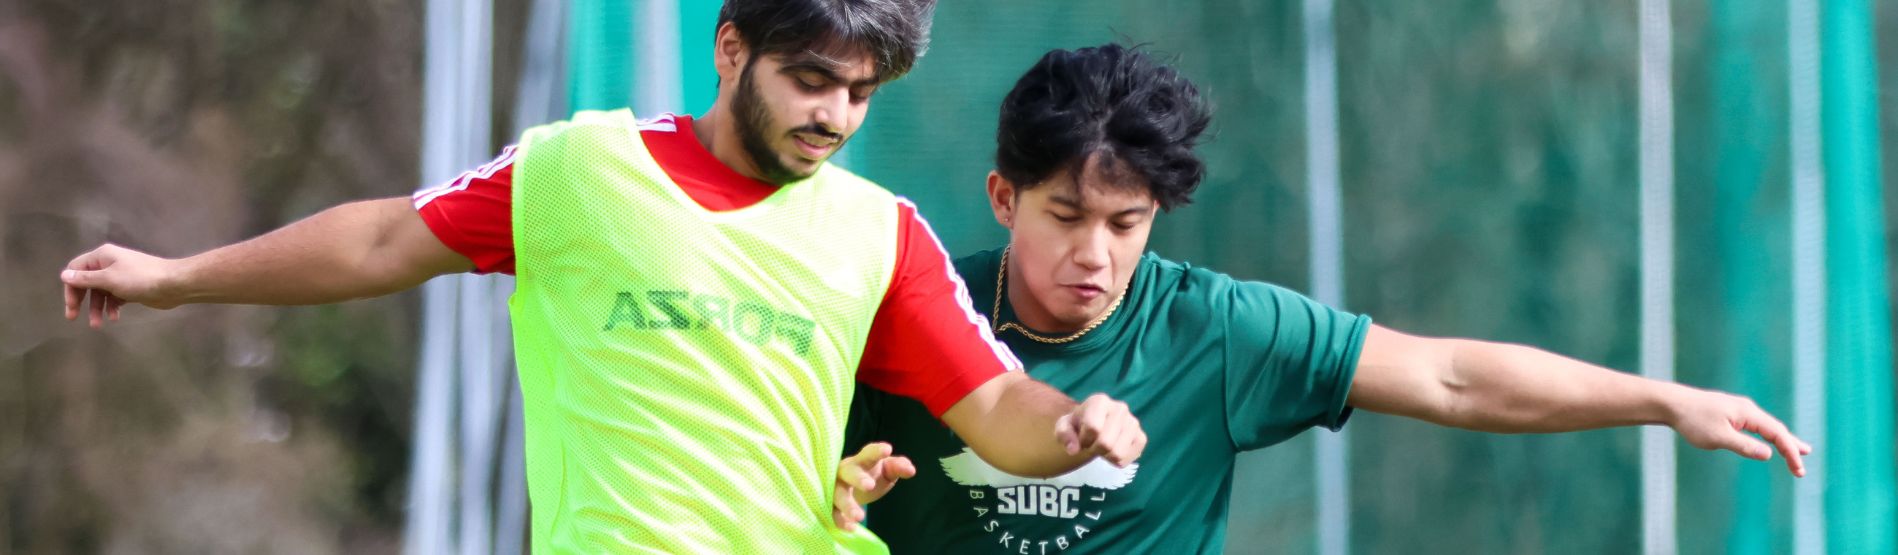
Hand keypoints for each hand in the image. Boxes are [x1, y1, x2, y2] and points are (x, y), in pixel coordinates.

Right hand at [61, 243, 183, 326]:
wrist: (173, 284)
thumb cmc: (139, 279)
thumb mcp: (108, 279)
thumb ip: (86, 279)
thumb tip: (64, 275)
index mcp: (102, 256)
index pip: (76, 269)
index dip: (70, 286)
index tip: (70, 304)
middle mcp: (110, 264)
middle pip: (87, 282)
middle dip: (81, 300)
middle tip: (73, 317)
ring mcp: (121, 276)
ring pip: (101, 292)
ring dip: (97, 308)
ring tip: (97, 325)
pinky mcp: (131, 288)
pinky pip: (115, 298)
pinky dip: (112, 307)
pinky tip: (114, 317)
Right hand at [831, 442, 915, 531]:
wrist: (850, 488)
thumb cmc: (871, 474)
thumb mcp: (886, 470)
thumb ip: (898, 467)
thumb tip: (911, 470)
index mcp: (862, 460)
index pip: (869, 453)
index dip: (877, 451)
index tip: (888, 450)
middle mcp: (846, 471)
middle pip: (849, 471)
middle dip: (858, 478)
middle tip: (869, 486)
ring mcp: (836, 487)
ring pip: (837, 494)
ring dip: (847, 504)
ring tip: (860, 517)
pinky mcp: (831, 503)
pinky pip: (832, 511)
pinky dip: (840, 520)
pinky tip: (851, 528)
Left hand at [1054, 393, 1145, 466]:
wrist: (1094, 425)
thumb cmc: (1079, 425)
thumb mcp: (1064, 426)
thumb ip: (1064, 435)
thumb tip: (1073, 449)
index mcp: (1100, 401)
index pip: (1093, 428)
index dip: (1083, 440)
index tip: (1082, 438)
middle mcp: (1120, 408)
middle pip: (1106, 443)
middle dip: (1094, 449)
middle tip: (1092, 445)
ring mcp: (1133, 422)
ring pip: (1118, 453)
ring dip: (1106, 456)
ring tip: (1102, 446)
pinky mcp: (1141, 437)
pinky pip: (1129, 458)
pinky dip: (1117, 461)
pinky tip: (1113, 450)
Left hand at [1669, 388, 1813, 476]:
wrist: (1671, 403)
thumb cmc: (1693, 420)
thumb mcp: (1719, 437)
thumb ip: (1744, 446)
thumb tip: (1769, 453)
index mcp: (1748, 413)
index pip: (1777, 434)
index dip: (1790, 452)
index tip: (1799, 470)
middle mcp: (1747, 409)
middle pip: (1776, 428)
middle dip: (1791, 445)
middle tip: (1806, 460)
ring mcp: (1739, 409)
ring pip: (1766, 426)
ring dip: (1782, 439)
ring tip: (1798, 450)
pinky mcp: (1730, 412)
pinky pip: (1756, 425)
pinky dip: (1767, 434)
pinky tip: (1768, 440)